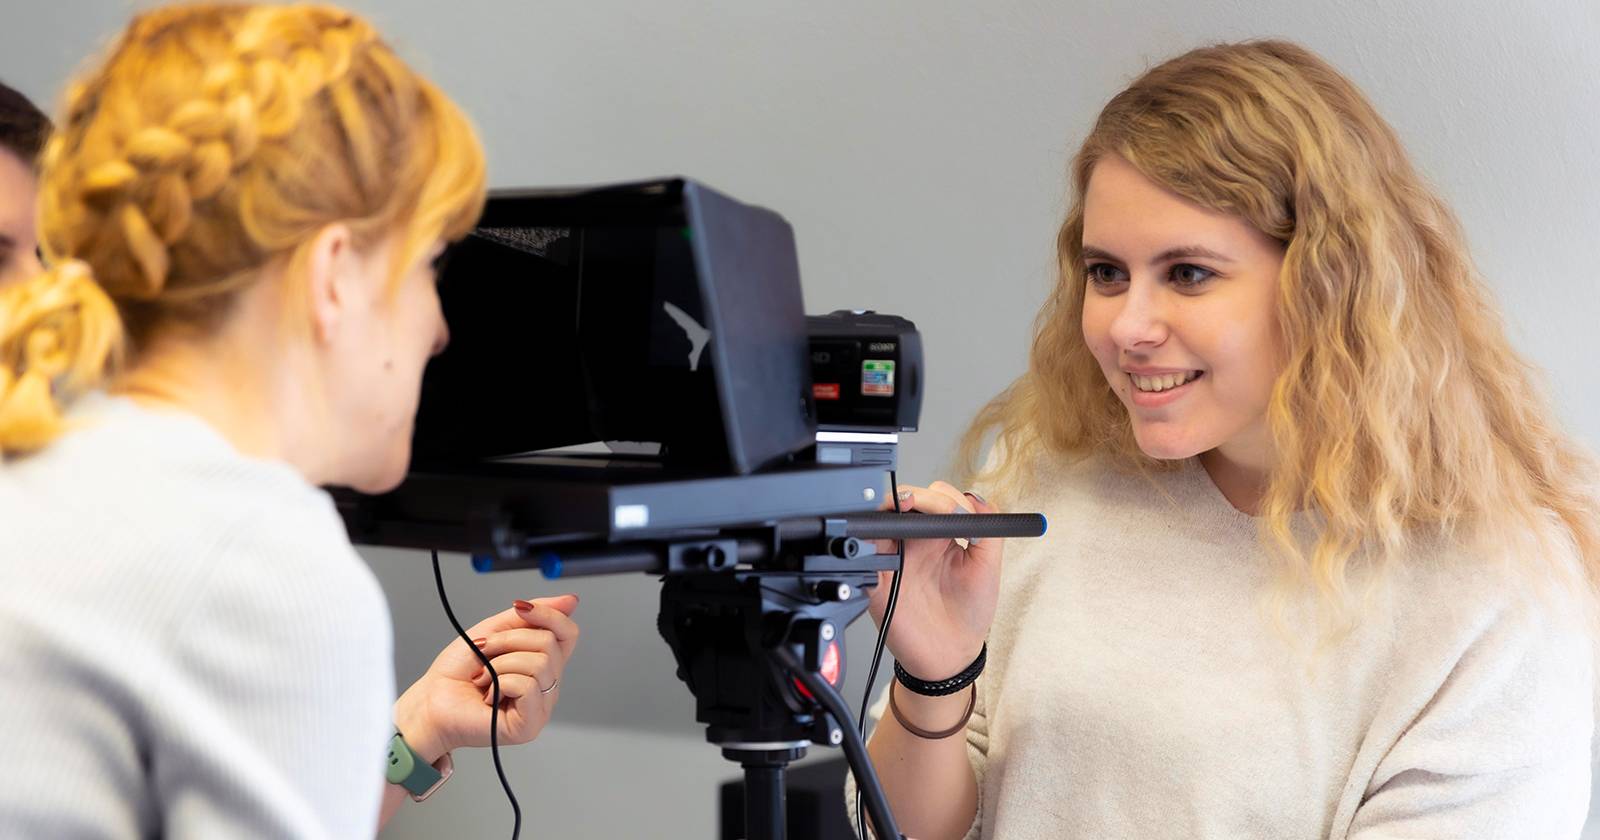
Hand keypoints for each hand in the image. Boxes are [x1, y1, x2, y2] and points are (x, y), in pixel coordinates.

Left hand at [392, 595, 580, 762]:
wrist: (430, 701)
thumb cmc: (455, 673)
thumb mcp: (494, 631)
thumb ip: (531, 616)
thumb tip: (570, 601)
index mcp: (542, 663)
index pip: (568, 633)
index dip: (549, 615)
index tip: (521, 609)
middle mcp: (546, 685)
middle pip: (550, 645)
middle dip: (509, 641)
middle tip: (485, 654)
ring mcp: (540, 707)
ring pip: (539, 664)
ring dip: (500, 664)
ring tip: (484, 678)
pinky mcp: (529, 725)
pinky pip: (528, 686)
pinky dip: (500, 683)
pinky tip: (488, 696)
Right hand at [869, 481, 1003, 679]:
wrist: (948, 656)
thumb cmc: (969, 615)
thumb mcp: (988, 570)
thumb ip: (988, 531)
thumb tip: (975, 498)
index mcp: (941, 535)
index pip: (935, 499)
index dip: (939, 496)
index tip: (948, 507)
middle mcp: (914, 542)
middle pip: (904, 502)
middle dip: (911, 495)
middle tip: (917, 504)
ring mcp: (893, 557)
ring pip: (880, 519)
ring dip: (886, 509)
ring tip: (899, 510)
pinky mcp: (876, 578)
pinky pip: (862, 553)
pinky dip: (866, 541)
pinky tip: (882, 540)